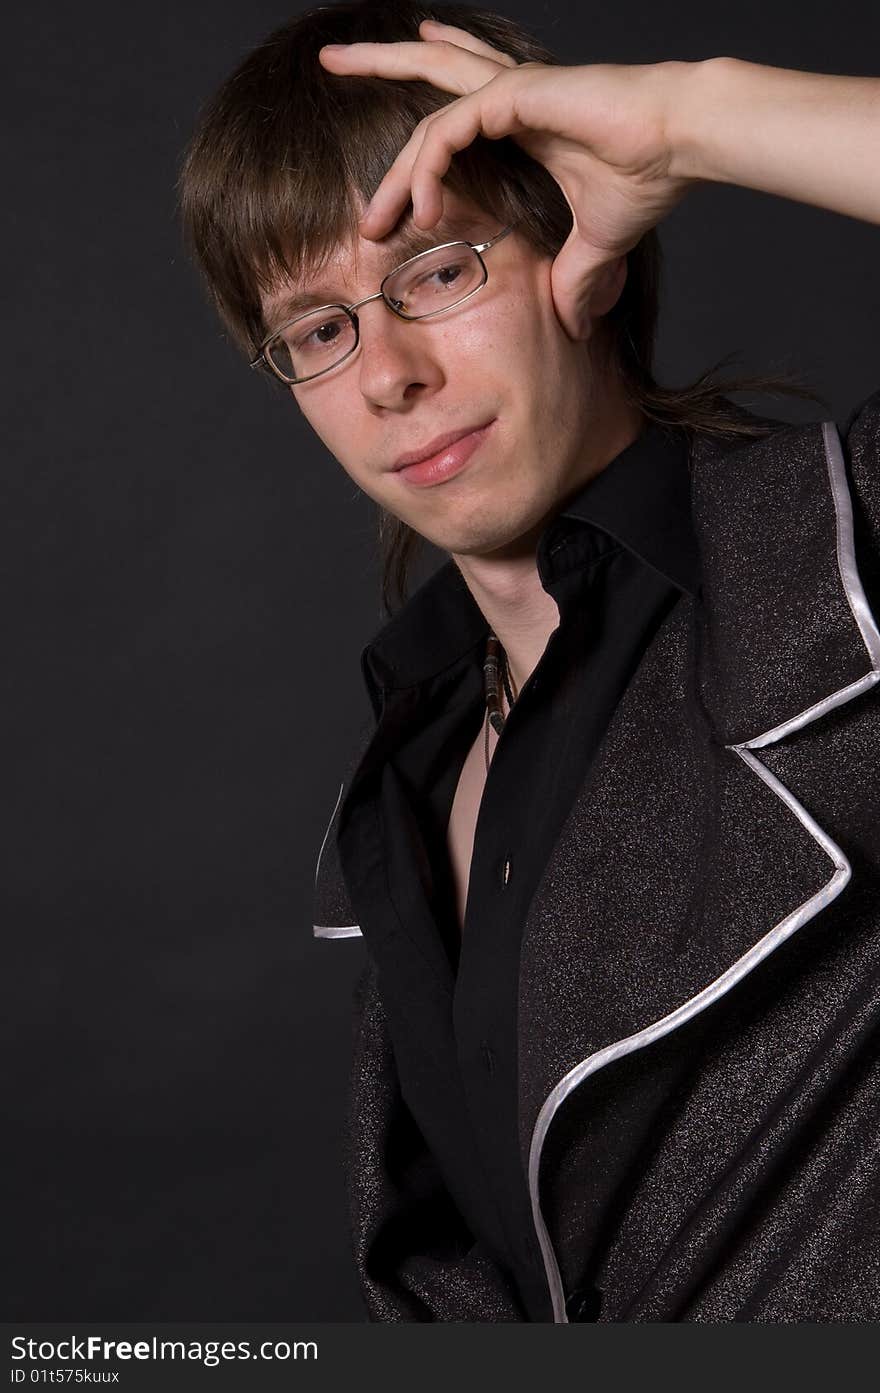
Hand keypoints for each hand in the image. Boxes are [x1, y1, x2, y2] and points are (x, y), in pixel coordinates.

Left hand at [319, 20, 699, 338]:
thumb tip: (573, 326)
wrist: (681, 143)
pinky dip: (427, 172)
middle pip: (429, 70)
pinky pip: (449, 133)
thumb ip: (575, 280)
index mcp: (522, 122)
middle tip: (331, 60)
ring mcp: (510, 92)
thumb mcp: (596, 246)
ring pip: (427, 117)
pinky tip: (420, 212)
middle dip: (377, 61)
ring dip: (393, 171)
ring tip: (370, 222)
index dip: (422, 141)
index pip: (454, 117)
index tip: (397, 185)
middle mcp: (509, 97)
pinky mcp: (516, 95)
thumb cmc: (648, 178)